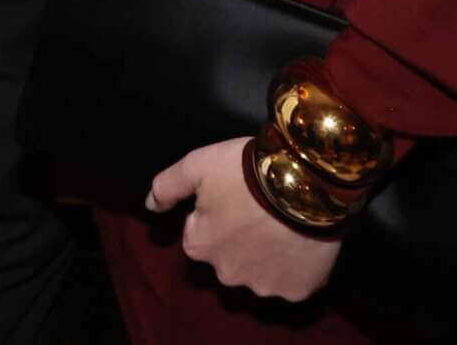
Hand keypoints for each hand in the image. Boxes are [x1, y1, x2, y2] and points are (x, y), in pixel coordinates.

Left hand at [147, 137, 341, 303]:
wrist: (306, 182)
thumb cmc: (245, 171)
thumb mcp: (198, 165)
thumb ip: (167, 186)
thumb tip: (150, 206)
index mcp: (199, 246)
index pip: (200, 234)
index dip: (217, 213)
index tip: (234, 196)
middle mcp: (226, 274)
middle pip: (229, 257)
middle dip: (240, 239)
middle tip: (259, 210)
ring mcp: (263, 286)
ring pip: (260, 271)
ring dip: (267, 255)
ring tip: (283, 223)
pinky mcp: (296, 290)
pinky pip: (292, 281)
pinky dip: (295, 267)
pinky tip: (301, 242)